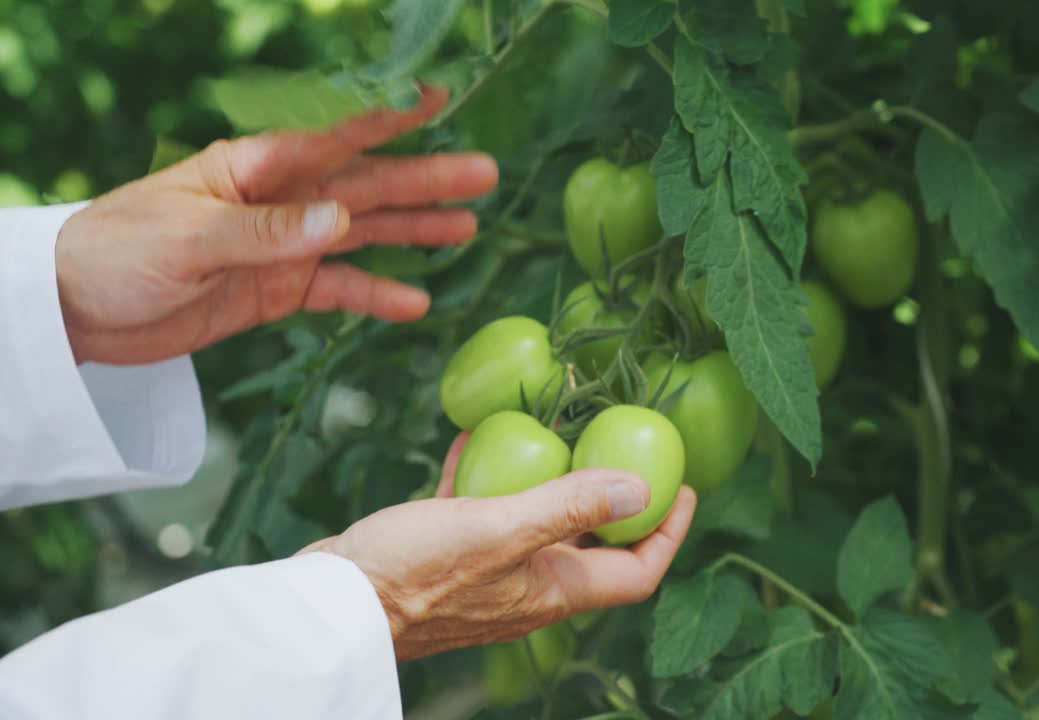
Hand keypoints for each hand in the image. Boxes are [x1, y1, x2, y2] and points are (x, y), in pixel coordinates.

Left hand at [55, 85, 498, 364]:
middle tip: (483, 173)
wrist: (77, 311)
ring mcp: (281, 244)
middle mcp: (278, 199)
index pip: (331, 136)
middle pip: (363, 184)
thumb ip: (266, 231)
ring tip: (467, 229)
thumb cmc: (118, 252)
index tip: (437, 100)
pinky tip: (415, 303)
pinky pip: (337, 289)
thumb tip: (342, 221)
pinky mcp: (277, 288)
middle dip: (423, 179)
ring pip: (361, 232)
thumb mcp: (188, 238)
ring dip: (413, 230)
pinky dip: (375, 295)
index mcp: (252, 167)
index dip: (386, 118)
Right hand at [300, 434, 697, 660]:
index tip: (684, 488)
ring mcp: (486, 575)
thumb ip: (570, 507)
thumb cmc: (415, 572)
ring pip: (536, 526)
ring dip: (550, 482)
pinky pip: (481, 513)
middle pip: (593, 548)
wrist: (332, 607)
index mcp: (553, 590)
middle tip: (623, 448)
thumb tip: (643, 487)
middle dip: (613, 501)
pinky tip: (477, 438)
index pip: (636, 573)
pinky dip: (488, 478)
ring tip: (558, 432)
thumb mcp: (499, 530)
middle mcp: (528, 588)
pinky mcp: (445, 558)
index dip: (669, 533)